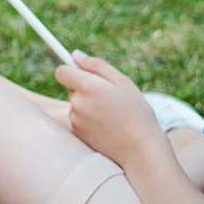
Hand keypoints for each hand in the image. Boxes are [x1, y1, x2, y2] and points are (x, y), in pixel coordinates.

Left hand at [55, 51, 166, 170]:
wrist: (141, 149)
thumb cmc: (136, 113)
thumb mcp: (123, 82)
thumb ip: (96, 65)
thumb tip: (75, 55)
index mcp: (87, 86)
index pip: (61, 71)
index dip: (70, 70)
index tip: (78, 71)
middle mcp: (77, 102)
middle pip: (71, 88)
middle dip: (84, 88)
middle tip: (108, 97)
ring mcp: (76, 119)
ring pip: (76, 104)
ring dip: (88, 105)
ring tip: (111, 114)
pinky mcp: (77, 133)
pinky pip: (78, 119)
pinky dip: (88, 120)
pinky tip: (107, 126)